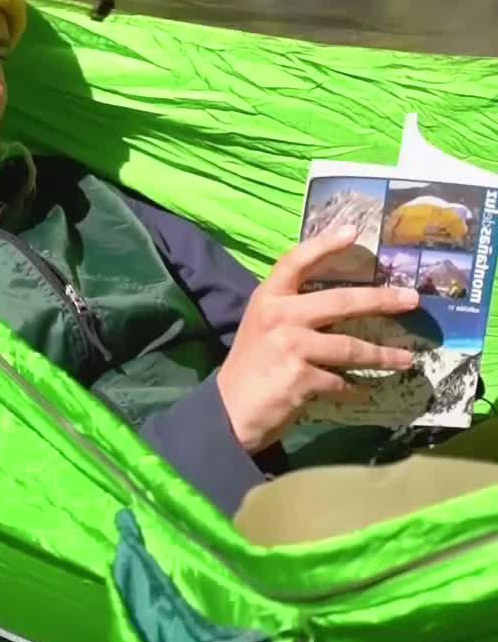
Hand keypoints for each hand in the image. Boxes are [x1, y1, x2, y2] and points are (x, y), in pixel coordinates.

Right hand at [217, 226, 419, 454]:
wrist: (230, 409)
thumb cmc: (251, 363)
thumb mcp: (264, 325)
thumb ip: (294, 310)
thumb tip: (344, 303)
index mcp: (268, 298)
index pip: (296, 261)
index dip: (324, 245)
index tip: (353, 232)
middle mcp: (280, 316)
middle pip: (340, 302)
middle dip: (381, 300)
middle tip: (411, 300)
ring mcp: (291, 346)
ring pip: (350, 347)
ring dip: (382, 355)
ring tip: (406, 359)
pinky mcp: (301, 378)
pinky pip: (341, 381)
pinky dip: (356, 387)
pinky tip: (365, 390)